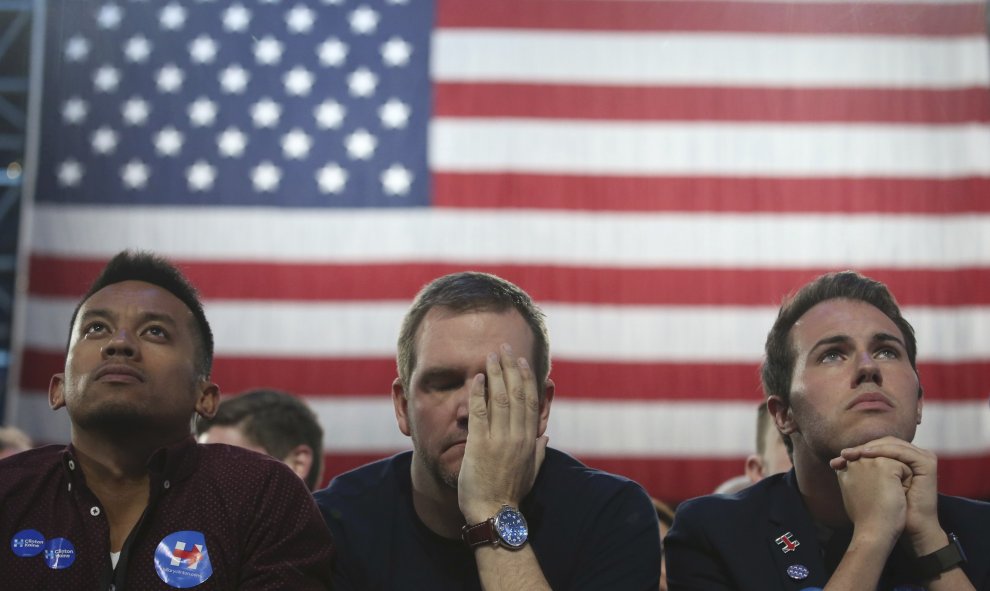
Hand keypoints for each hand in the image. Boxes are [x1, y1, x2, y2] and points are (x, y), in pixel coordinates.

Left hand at [457, 344, 548, 523]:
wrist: (494, 513)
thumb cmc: (510, 494)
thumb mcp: (531, 471)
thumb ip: (539, 451)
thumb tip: (545, 436)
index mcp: (530, 440)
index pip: (531, 401)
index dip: (527, 378)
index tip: (523, 361)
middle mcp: (517, 436)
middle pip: (517, 393)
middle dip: (511, 368)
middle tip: (505, 348)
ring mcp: (499, 439)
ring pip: (500, 398)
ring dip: (495, 374)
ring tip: (491, 356)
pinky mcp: (479, 445)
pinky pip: (479, 412)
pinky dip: (478, 393)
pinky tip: (476, 378)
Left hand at [832, 437, 945, 554]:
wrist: (906, 526)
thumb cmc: (886, 509)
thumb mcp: (868, 485)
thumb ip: (858, 470)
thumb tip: (834, 461)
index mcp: (902, 460)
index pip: (878, 447)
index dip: (857, 451)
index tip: (836, 459)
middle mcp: (913, 457)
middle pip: (884, 443)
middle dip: (861, 448)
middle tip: (843, 454)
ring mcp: (922, 458)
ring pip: (891, 445)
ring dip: (869, 447)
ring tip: (852, 453)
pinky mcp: (927, 464)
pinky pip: (902, 451)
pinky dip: (883, 450)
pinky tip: (867, 454)